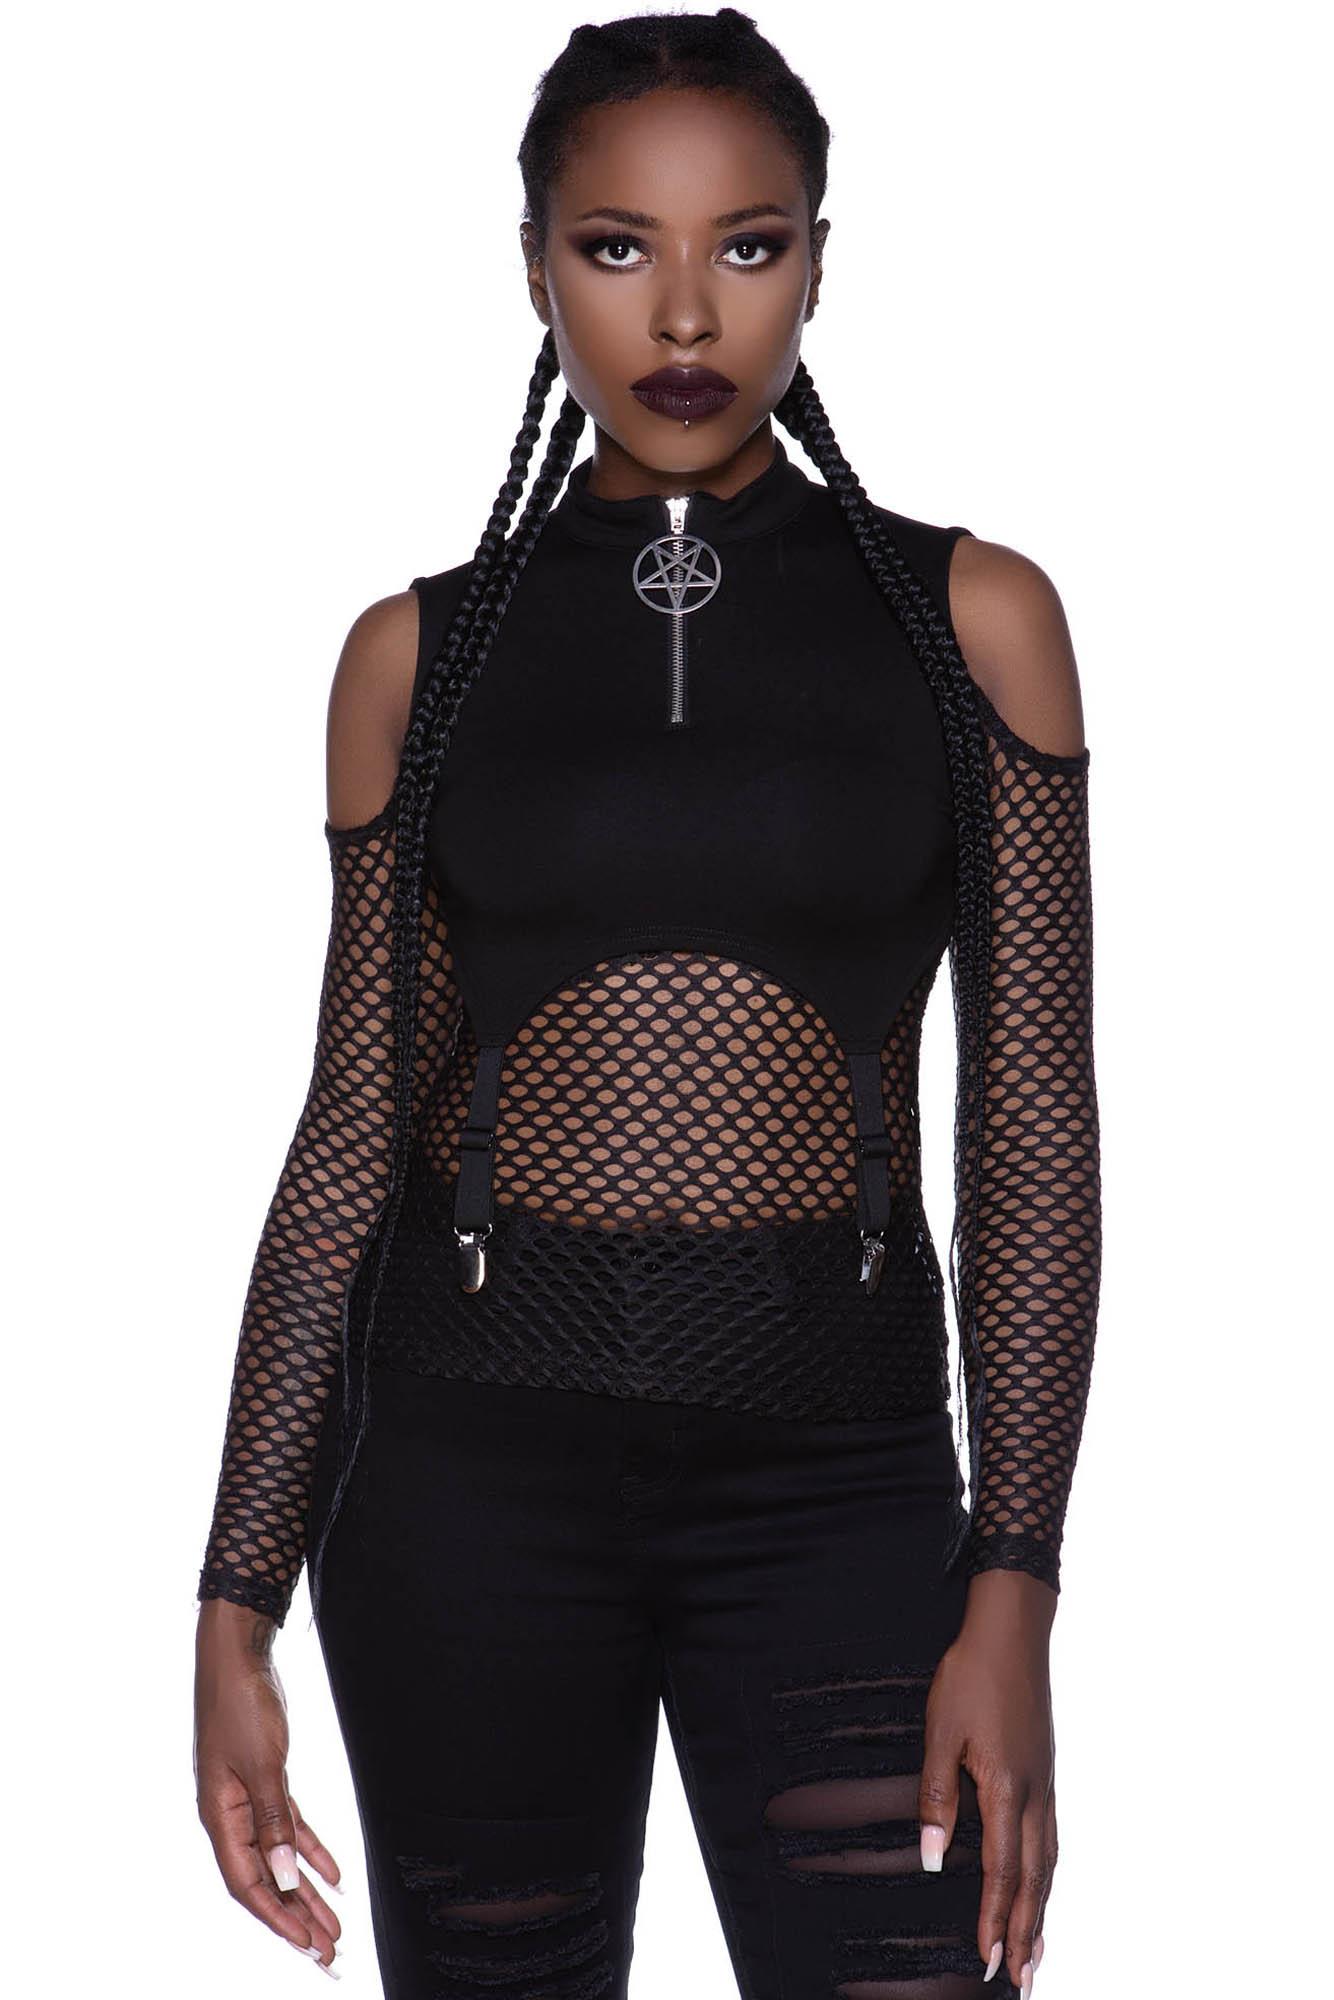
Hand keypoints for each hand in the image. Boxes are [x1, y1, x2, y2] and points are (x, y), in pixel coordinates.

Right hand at [194, 1598, 343, 1973]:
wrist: (237, 1656)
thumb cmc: (241, 1703)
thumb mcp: (263, 1763)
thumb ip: (275, 1822)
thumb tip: (287, 1877)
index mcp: (220, 1818)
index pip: (248, 1884)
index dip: (277, 1918)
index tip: (306, 1946)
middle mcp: (231, 1817)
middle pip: (266, 1879)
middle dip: (296, 1918)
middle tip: (327, 1953)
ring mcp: (248, 1800)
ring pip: (280, 1859)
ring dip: (306, 1892)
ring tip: (333, 1926)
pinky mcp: (266, 1782)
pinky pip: (289, 1829)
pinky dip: (311, 1852)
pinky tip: (334, 1876)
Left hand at [918, 1570, 1056, 1995]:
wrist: (1014, 1630)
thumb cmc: (974, 1674)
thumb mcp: (942, 1731)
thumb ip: (937, 1796)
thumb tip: (935, 1858)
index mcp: (1007, 1789)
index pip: (1003, 1872)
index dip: (994, 1920)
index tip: (987, 1961)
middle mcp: (1036, 1795)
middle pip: (1035, 1880)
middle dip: (1026, 1933)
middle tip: (1023, 1981)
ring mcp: (1047, 1784)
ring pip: (1049, 1863)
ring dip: (1042, 1910)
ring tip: (1037, 1951)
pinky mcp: (1047, 1772)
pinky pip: (1052, 1838)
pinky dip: (1049, 1875)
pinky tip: (1042, 1885)